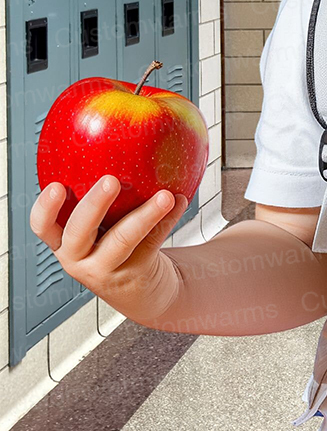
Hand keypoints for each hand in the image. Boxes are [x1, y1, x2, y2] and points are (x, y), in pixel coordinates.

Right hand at [30, 175, 188, 326]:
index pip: (42, 226)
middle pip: (79, 232)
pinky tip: (180, 201)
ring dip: (146, 214)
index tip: (56, 185)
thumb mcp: (101, 228)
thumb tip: (118, 140)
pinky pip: (152, 241)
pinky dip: (168, 219)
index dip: (45, 208)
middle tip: (111, 181)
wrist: (143, 290)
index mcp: (64, 242)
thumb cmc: (119, 246)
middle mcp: (79, 259)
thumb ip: (103, 198)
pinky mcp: (134, 274)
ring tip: (165, 195)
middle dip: (93, 205)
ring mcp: (106, 269)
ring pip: (123, 239)